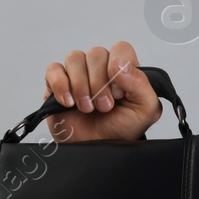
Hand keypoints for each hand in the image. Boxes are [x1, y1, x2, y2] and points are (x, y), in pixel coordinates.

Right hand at [42, 41, 161, 142]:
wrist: (98, 150)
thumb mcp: (145, 110)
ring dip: (81, 86)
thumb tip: (119, 63)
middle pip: (96, 53)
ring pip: (74, 58)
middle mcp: (100, 68)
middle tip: (104, 106)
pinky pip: (54, 70)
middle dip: (100, 84)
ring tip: (87, 108)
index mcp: (123, 70)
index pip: (120, 48)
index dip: (118, 68)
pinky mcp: (57, 84)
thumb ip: (140, 83)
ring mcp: (77, 74)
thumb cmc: (121, 130)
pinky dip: (61, 86)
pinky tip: (69, 103)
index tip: (119, 93)